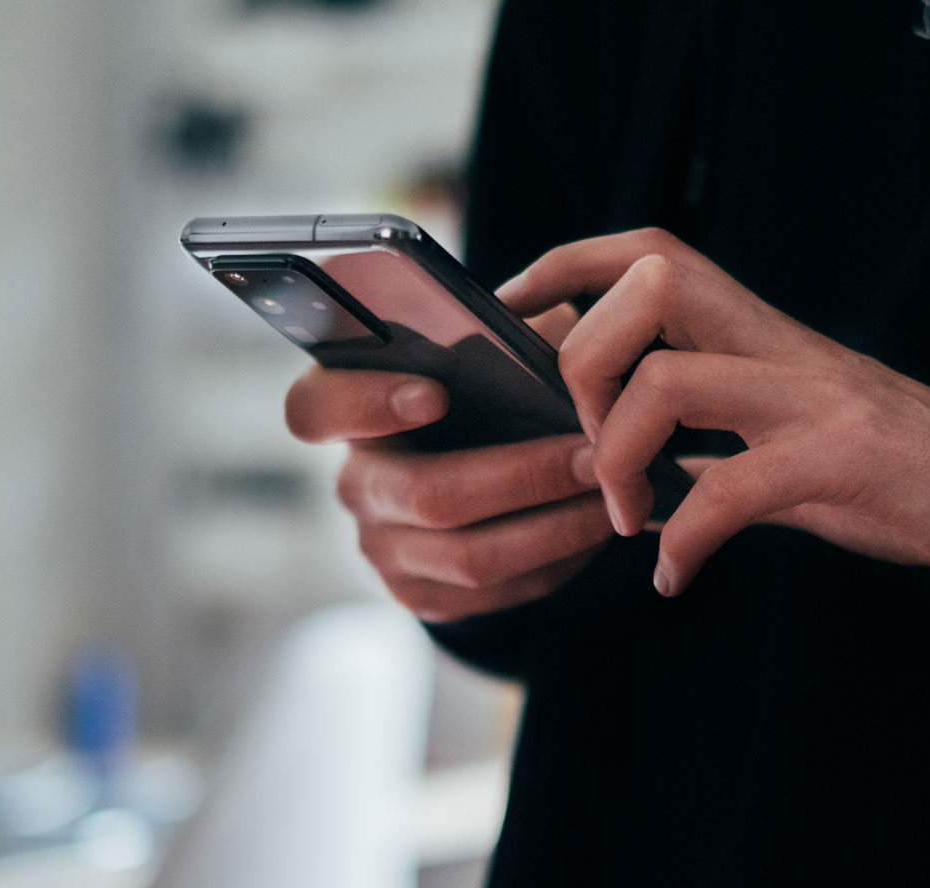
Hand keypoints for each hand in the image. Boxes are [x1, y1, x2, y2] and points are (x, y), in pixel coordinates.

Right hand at [284, 305, 612, 621]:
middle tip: (594, 455)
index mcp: (348, 408)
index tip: (436, 392)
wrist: (477, 464)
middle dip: (523, 476)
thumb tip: (554, 341)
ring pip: (470, 557)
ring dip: (555, 527)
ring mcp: (381, 547)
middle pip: (426, 495)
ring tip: (613, 495)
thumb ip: (504, 335)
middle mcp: (355, 483)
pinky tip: (594, 529)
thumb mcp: (487, 348)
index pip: (316, 408)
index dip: (367, 403)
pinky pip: (493, 593)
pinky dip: (556, 561)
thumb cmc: (484, 389)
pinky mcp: (419, 594)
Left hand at [497, 228, 929, 596]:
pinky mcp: (841, 458)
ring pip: (670, 381)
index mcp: (754, 329)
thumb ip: (701, 434)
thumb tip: (610, 455)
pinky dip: (686, 540)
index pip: (648, 251)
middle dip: (585, 363)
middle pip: (648, 286)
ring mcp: (811, 396)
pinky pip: (732, 490)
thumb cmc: (877, 466)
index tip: (512, 308)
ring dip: (621, 458)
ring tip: (627, 517)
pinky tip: (675, 575)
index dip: (566, 263)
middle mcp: (777, 344)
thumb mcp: (775, 434)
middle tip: (589, 445)